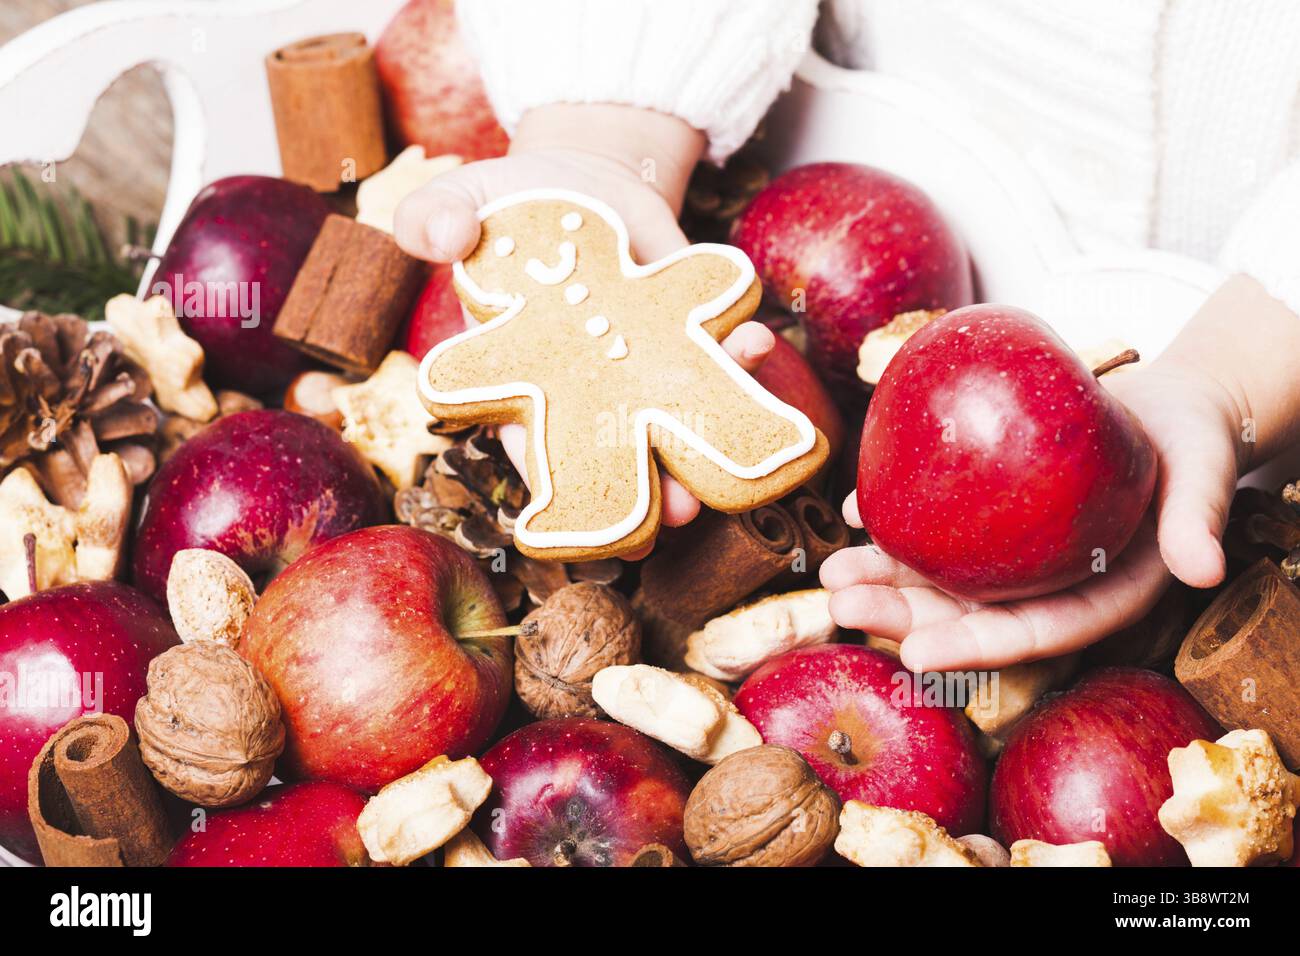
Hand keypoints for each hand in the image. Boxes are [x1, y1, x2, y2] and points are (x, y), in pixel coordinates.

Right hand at [393, 104, 775, 556]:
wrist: (583, 179)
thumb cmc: (506, 206)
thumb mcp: (459, 199)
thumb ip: (433, 216)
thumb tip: (443, 236)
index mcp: (522, 370)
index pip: (529, 438)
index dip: (550, 479)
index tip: (573, 512)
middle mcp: (589, 381)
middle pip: (614, 448)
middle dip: (645, 485)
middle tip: (675, 515)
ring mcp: (643, 359)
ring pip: (675, 410)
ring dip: (709, 432)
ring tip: (736, 443)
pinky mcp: (688, 324)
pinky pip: (716, 345)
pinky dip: (739, 349)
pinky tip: (753, 340)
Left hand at [821, 358, 1243, 671]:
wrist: (1165, 408)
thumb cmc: (1191, 442)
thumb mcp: (1203, 474)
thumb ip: (1197, 519)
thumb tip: (1204, 568)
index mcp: (1095, 595)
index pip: (1030, 634)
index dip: (973, 647)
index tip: (916, 653)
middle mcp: (1044, 583)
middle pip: (966, 612)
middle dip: (902, 616)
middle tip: (842, 604)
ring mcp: (1013, 552)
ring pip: (939, 575)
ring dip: (882, 576)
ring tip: (831, 574)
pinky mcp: (992, 512)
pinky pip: (937, 523)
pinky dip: (895, 518)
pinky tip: (857, 510)